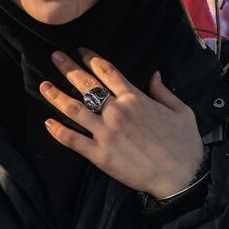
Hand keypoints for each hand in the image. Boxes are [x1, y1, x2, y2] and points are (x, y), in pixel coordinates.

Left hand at [40, 49, 202, 198]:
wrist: (182, 177)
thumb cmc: (184, 144)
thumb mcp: (182, 111)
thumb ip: (164, 91)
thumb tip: (154, 74)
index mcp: (135, 98)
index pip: (107, 71)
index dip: (91, 58)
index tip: (79, 51)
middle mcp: (116, 111)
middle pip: (86, 84)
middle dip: (68, 68)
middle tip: (55, 56)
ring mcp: (105, 133)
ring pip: (74, 108)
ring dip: (56, 95)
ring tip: (43, 85)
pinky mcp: (99, 155)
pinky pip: (73, 139)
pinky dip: (58, 130)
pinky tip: (47, 122)